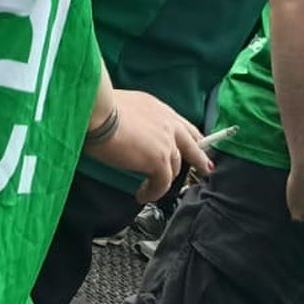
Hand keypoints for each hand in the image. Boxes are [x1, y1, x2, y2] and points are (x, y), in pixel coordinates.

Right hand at [87, 89, 212, 200]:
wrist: (97, 112)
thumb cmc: (97, 107)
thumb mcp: (121, 107)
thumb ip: (133, 120)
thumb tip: (124, 131)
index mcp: (158, 109)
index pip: (181, 125)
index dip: (190, 137)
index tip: (196, 144)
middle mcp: (167, 123)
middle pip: (191, 145)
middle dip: (200, 158)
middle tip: (206, 168)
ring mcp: (166, 142)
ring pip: (174, 167)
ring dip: (164, 180)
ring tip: (151, 189)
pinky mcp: (159, 160)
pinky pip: (163, 183)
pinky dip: (153, 192)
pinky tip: (143, 195)